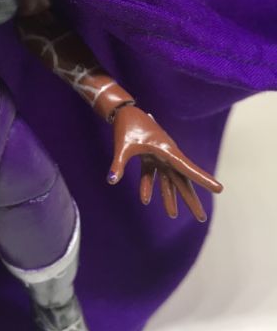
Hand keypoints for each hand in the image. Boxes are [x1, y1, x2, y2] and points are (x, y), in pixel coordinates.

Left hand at [106, 105, 221, 221]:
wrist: (122, 112)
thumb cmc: (126, 126)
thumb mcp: (122, 145)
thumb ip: (118, 164)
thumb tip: (111, 180)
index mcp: (166, 150)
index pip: (187, 168)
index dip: (203, 179)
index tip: (219, 189)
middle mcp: (167, 154)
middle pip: (181, 179)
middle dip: (190, 199)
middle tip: (201, 218)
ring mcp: (159, 156)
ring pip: (168, 179)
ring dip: (169, 196)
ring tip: (173, 215)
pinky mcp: (149, 156)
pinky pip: (152, 174)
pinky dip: (148, 185)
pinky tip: (145, 199)